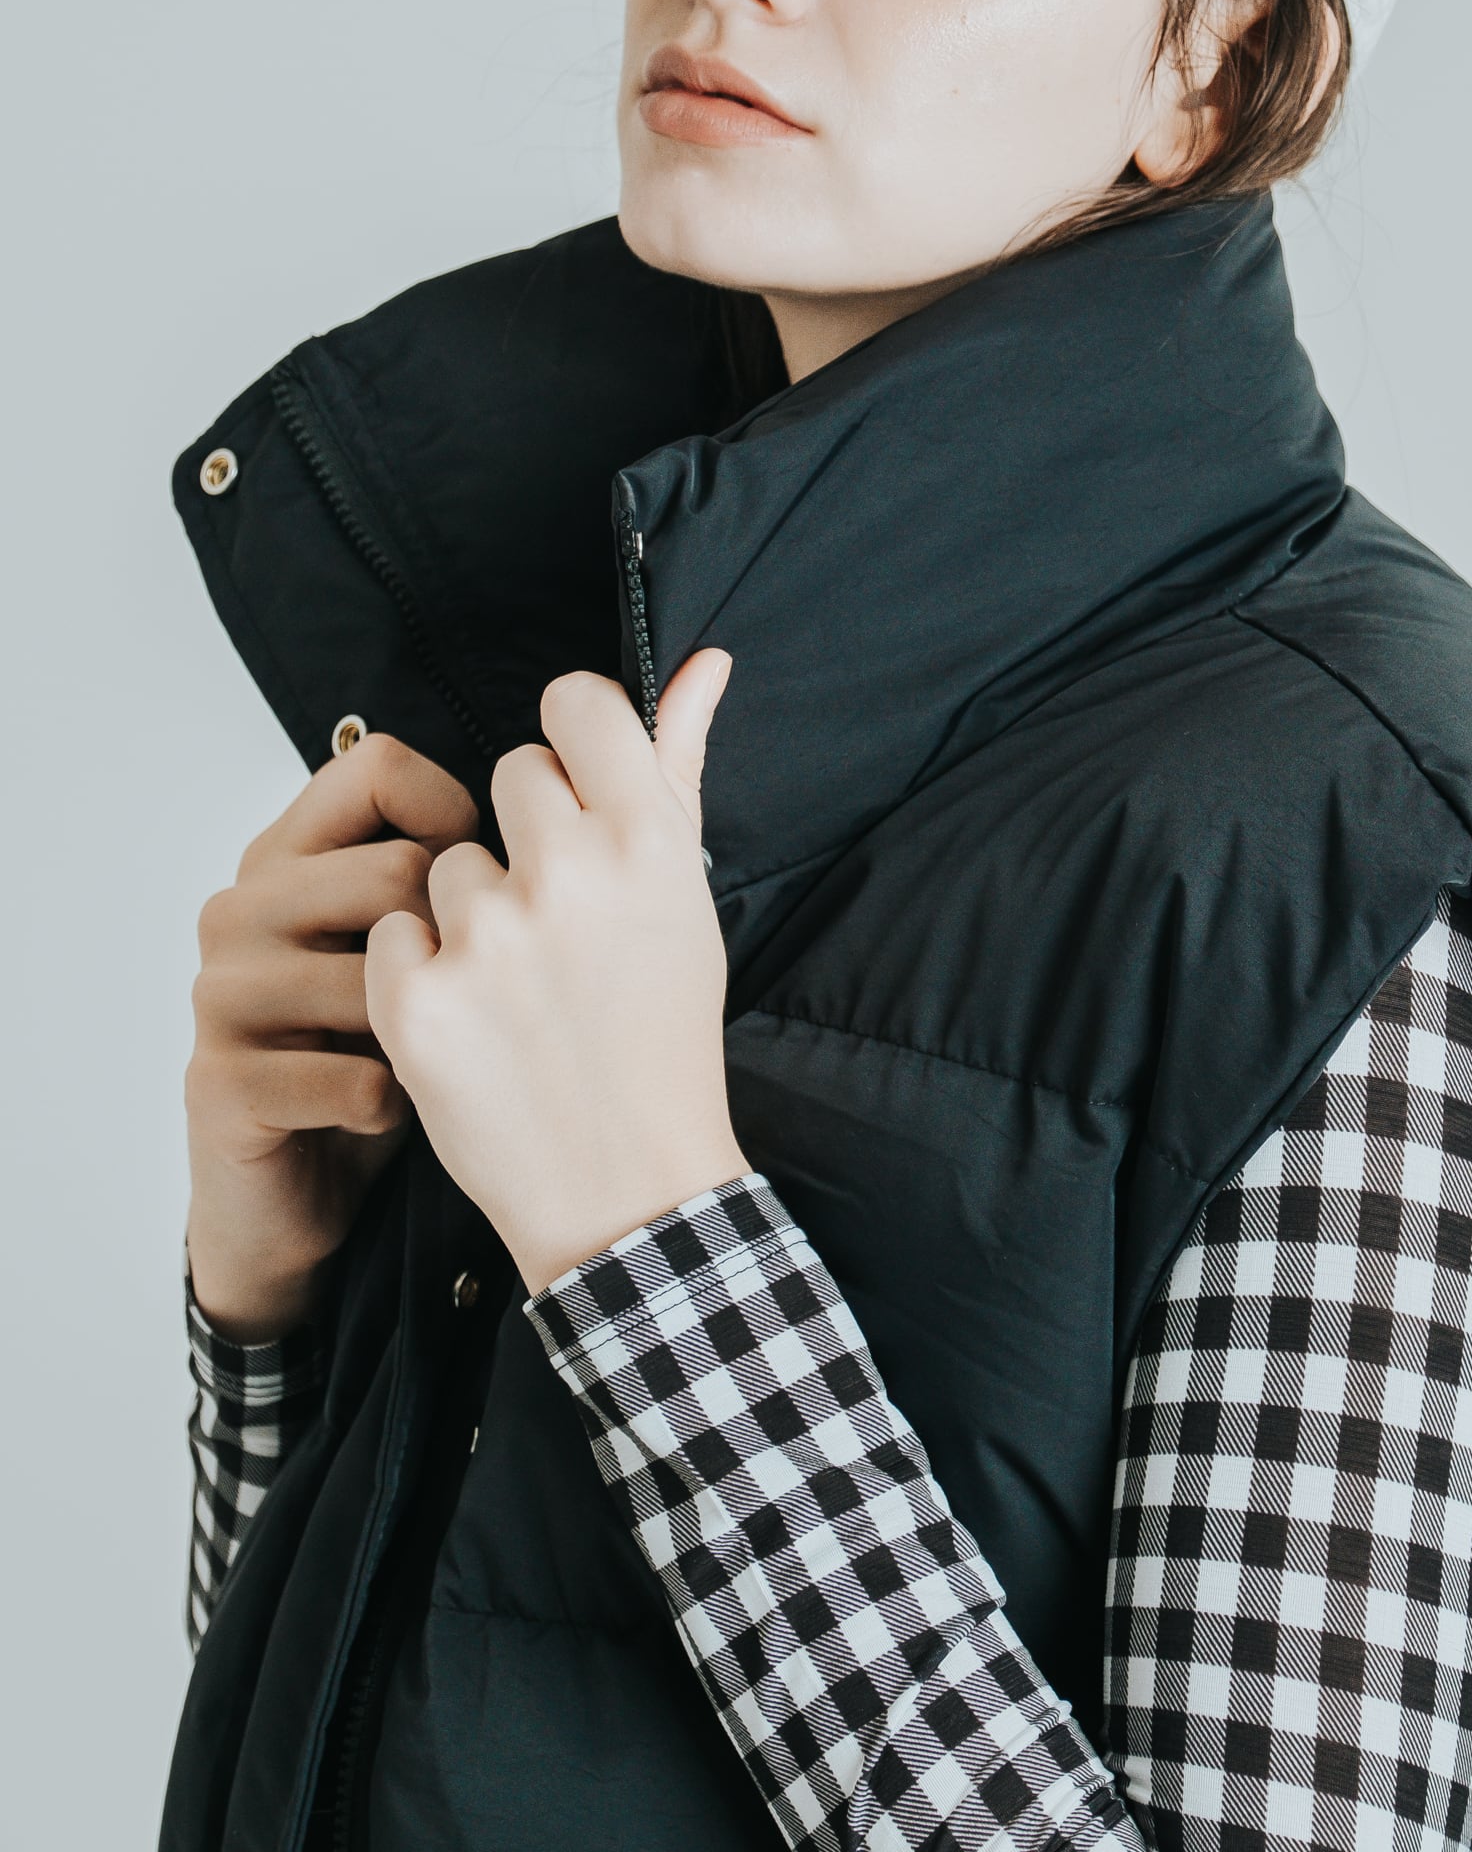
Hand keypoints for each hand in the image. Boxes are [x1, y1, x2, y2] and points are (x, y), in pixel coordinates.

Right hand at [186, 734, 478, 1339]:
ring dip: (431, 1039)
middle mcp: (241, 907)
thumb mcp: (425, 942)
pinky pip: (354, 1077)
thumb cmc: (394, 1054)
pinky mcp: (219, 1083)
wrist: (301, 1196)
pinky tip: (394, 1115)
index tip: (486, 879)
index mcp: (288, 852)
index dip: (457, 813)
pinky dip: (398, 1107)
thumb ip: (463, 859)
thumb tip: (574, 780)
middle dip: (455, 949)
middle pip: (394, 871)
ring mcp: (221, 993)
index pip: (377, 766)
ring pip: (380, 980)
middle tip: (456, 1003)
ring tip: (424, 1064)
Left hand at [365, 656, 741, 1294]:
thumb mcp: (688, 898)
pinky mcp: (415, 1001)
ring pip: (445, 866)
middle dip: (525, 838)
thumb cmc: (664, 1037)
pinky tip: (473, 1026)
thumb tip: (702, 662)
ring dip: (469, 917)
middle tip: (559, 923)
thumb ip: (680, 766)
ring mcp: (487, 939)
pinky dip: (417, 979)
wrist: (626, 1190)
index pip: (575, 703)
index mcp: (649, 841)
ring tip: (520, 991)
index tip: (578, 794)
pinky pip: (390, 937)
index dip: (571, 744)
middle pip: (508, 776)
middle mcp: (569, 876)